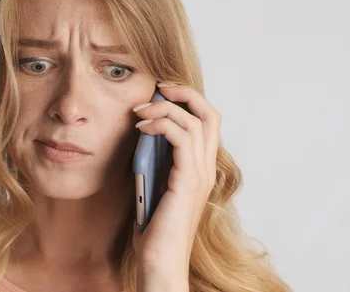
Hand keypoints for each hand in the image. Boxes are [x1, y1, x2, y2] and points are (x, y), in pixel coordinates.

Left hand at [131, 83, 221, 291]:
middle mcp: (206, 168)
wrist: (159, 261)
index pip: (207, 121)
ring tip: (139, 110)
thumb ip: (156, 161)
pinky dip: (161, 124)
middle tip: (157, 88)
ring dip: (165, 108)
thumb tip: (143, 134)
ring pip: (196, 120)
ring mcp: (199, 174)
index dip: (187, 100)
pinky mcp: (186, 181)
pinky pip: (181, 137)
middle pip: (210, 113)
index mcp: (200, 168)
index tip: (160, 94)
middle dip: (184, 93)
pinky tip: (140, 128)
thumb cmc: (155, 228)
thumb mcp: (154, 185)